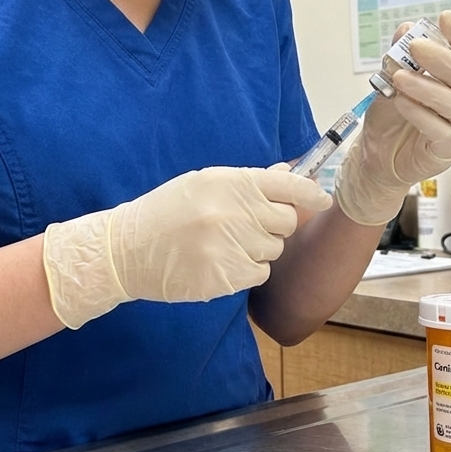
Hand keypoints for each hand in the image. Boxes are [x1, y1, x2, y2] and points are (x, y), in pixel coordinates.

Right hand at [43, 166, 331, 328]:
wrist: (128, 250)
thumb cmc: (166, 211)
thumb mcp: (204, 184)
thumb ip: (248, 182)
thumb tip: (287, 175)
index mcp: (232, 183)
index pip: (288, 186)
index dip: (310, 194)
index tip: (322, 200)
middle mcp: (237, 212)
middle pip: (286, 221)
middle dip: (273, 224)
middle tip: (246, 225)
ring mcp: (233, 246)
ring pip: (273, 249)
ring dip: (257, 248)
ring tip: (223, 243)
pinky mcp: (228, 276)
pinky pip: (259, 273)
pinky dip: (245, 270)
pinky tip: (219, 262)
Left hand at [335, 11, 450, 225]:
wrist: (379, 153)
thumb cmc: (394, 116)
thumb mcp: (392, 78)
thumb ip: (400, 55)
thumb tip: (406, 29)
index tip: (446, 19)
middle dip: (442, 59)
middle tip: (417, 47)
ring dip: (427, 87)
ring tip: (401, 78)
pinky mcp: (449, 148)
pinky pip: (441, 130)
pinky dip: (420, 114)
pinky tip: (402, 103)